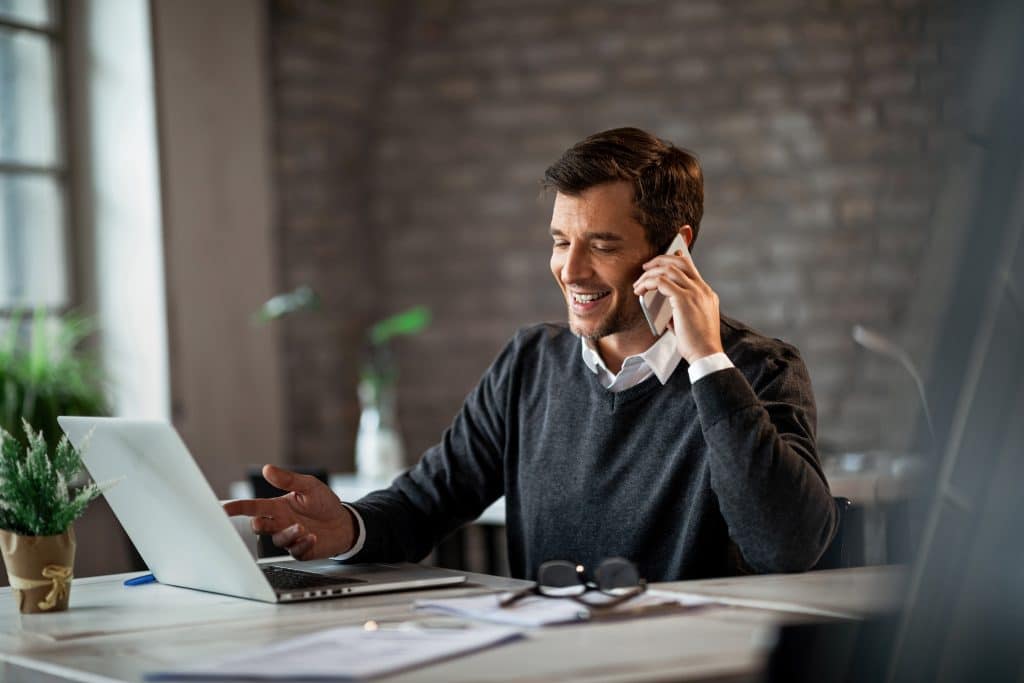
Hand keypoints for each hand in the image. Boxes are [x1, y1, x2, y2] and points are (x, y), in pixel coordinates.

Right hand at [222, 465, 356, 560]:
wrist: (344, 522)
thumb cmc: (323, 503)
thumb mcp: (309, 486)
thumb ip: (288, 480)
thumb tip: (268, 468)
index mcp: (277, 507)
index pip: (253, 507)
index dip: (236, 508)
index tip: (223, 509)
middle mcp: (280, 523)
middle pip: (260, 526)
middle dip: (258, 524)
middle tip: (260, 522)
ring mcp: (289, 537)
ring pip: (277, 539)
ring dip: (288, 533)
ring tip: (303, 527)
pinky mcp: (300, 550)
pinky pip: (295, 551)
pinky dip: (302, 544)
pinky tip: (312, 537)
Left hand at [633, 247, 723, 363]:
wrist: (706, 353)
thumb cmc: (698, 343)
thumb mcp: (692, 320)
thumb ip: (680, 308)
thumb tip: (664, 304)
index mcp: (706, 293)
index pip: (690, 267)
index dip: (673, 260)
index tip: (659, 263)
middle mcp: (702, 289)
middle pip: (680, 261)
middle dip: (660, 260)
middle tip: (646, 267)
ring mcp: (694, 293)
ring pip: (668, 269)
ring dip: (650, 274)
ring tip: (639, 284)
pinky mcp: (684, 300)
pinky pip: (661, 282)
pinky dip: (648, 283)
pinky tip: (640, 291)